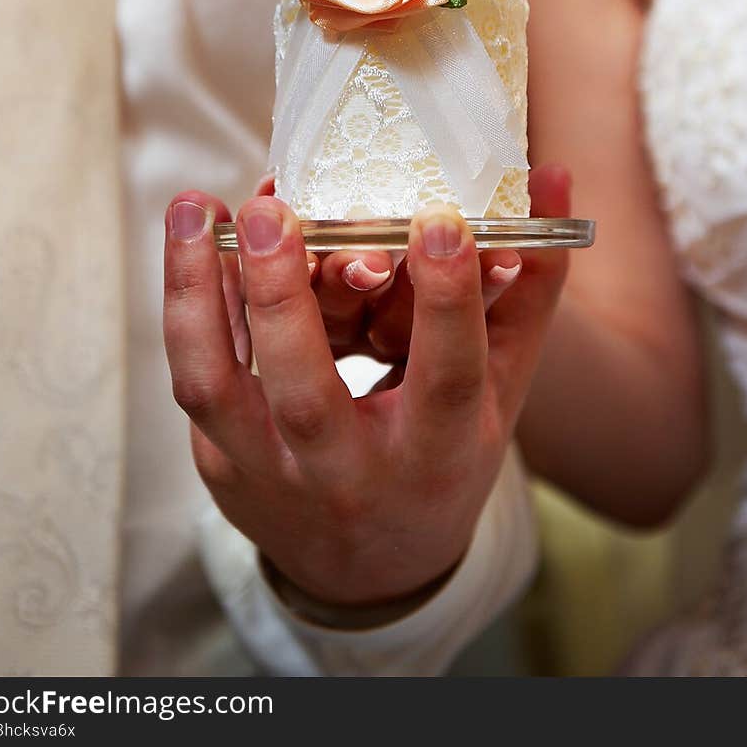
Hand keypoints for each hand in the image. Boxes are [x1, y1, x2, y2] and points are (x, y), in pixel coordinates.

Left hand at [162, 169, 569, 607]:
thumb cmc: (446, 454)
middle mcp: (349, 473)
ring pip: (214, 387)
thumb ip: (530, 285)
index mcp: (436, 453)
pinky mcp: (220, 463)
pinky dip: (193, 305)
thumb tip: (552, 177)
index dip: (446, 299)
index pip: (447, 377)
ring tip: (194, 209)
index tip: (438, 219)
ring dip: (196, 292)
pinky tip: (194, 240)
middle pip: (305, 391)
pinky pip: (199, 377)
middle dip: (283, 293)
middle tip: (270, 208)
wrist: (370, 568)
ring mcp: (271, 475)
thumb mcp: (501, 385)